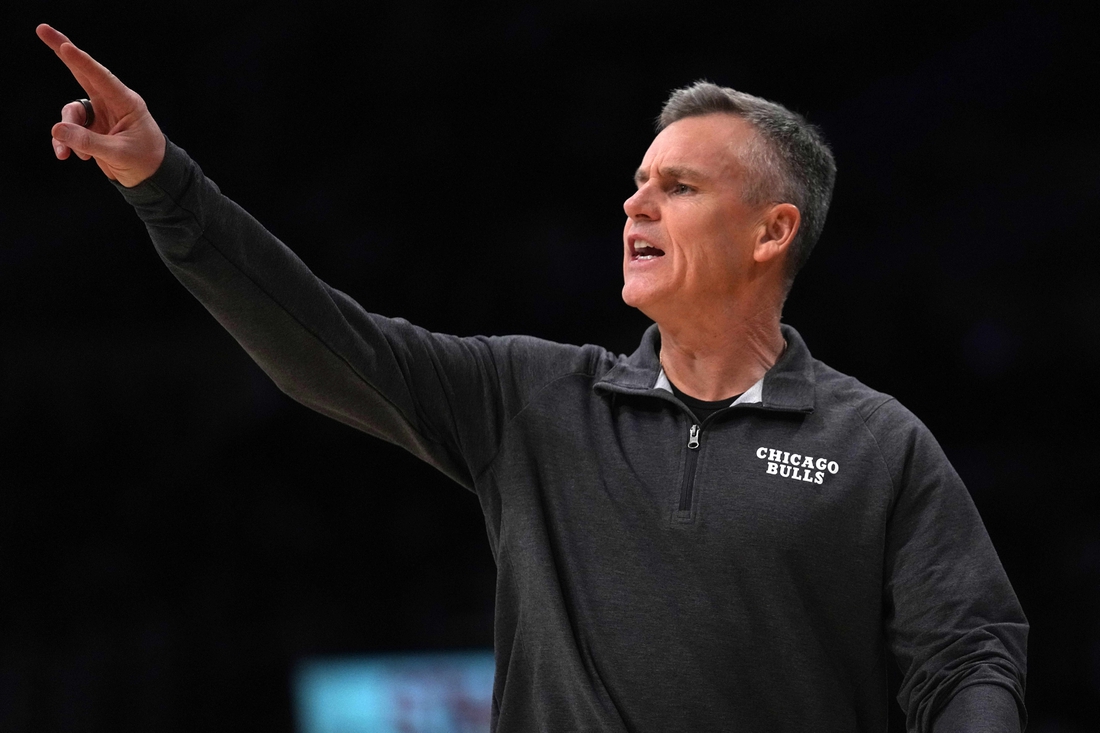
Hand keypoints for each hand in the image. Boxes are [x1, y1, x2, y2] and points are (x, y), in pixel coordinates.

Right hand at [37, 24, 165, 187]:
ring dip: (66, 132)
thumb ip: (89, 142)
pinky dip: (65, 142)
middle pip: (82, 73)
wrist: (151, 177)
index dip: (82, 62)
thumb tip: (57, 130)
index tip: (65, 46)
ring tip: (72, 153)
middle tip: (42, 29)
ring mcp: (99, 113)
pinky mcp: (90, 127)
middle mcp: (111, 103)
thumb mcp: (119, 154)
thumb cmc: (144, 161)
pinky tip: (68, 156)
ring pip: (71, 112)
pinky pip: (69, 129)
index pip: (101, 77)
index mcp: (126, 102)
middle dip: (63, 52)